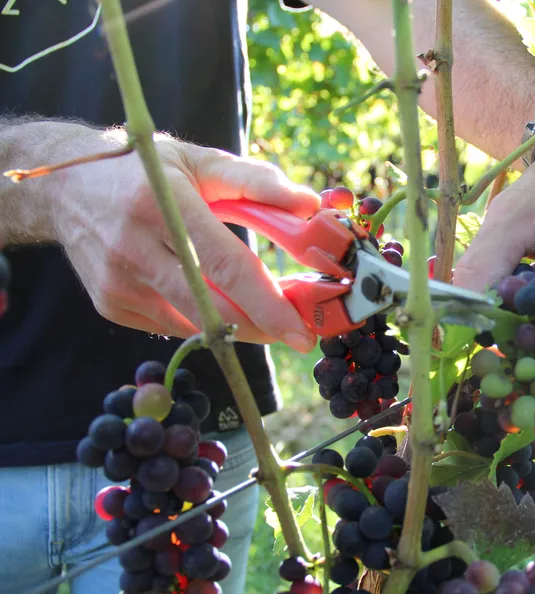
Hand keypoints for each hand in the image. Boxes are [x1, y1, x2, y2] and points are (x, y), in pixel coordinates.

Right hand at [52, 127, 319, 350]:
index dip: (267, 304)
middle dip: (261, 327)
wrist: (65, 185)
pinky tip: (209, 298)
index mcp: (163, 204)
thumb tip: (311, 205)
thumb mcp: (200, 162)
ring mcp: (117, 281)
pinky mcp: (109, 304)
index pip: (226, 266)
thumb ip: (257, 182)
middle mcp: (135, 247)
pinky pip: (170, 324)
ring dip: (235, 324)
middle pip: (211, 306)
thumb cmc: (145, 169)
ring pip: (193, 323)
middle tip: (297, 332)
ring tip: (262, 312)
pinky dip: (200, 318)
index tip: (301, 332)